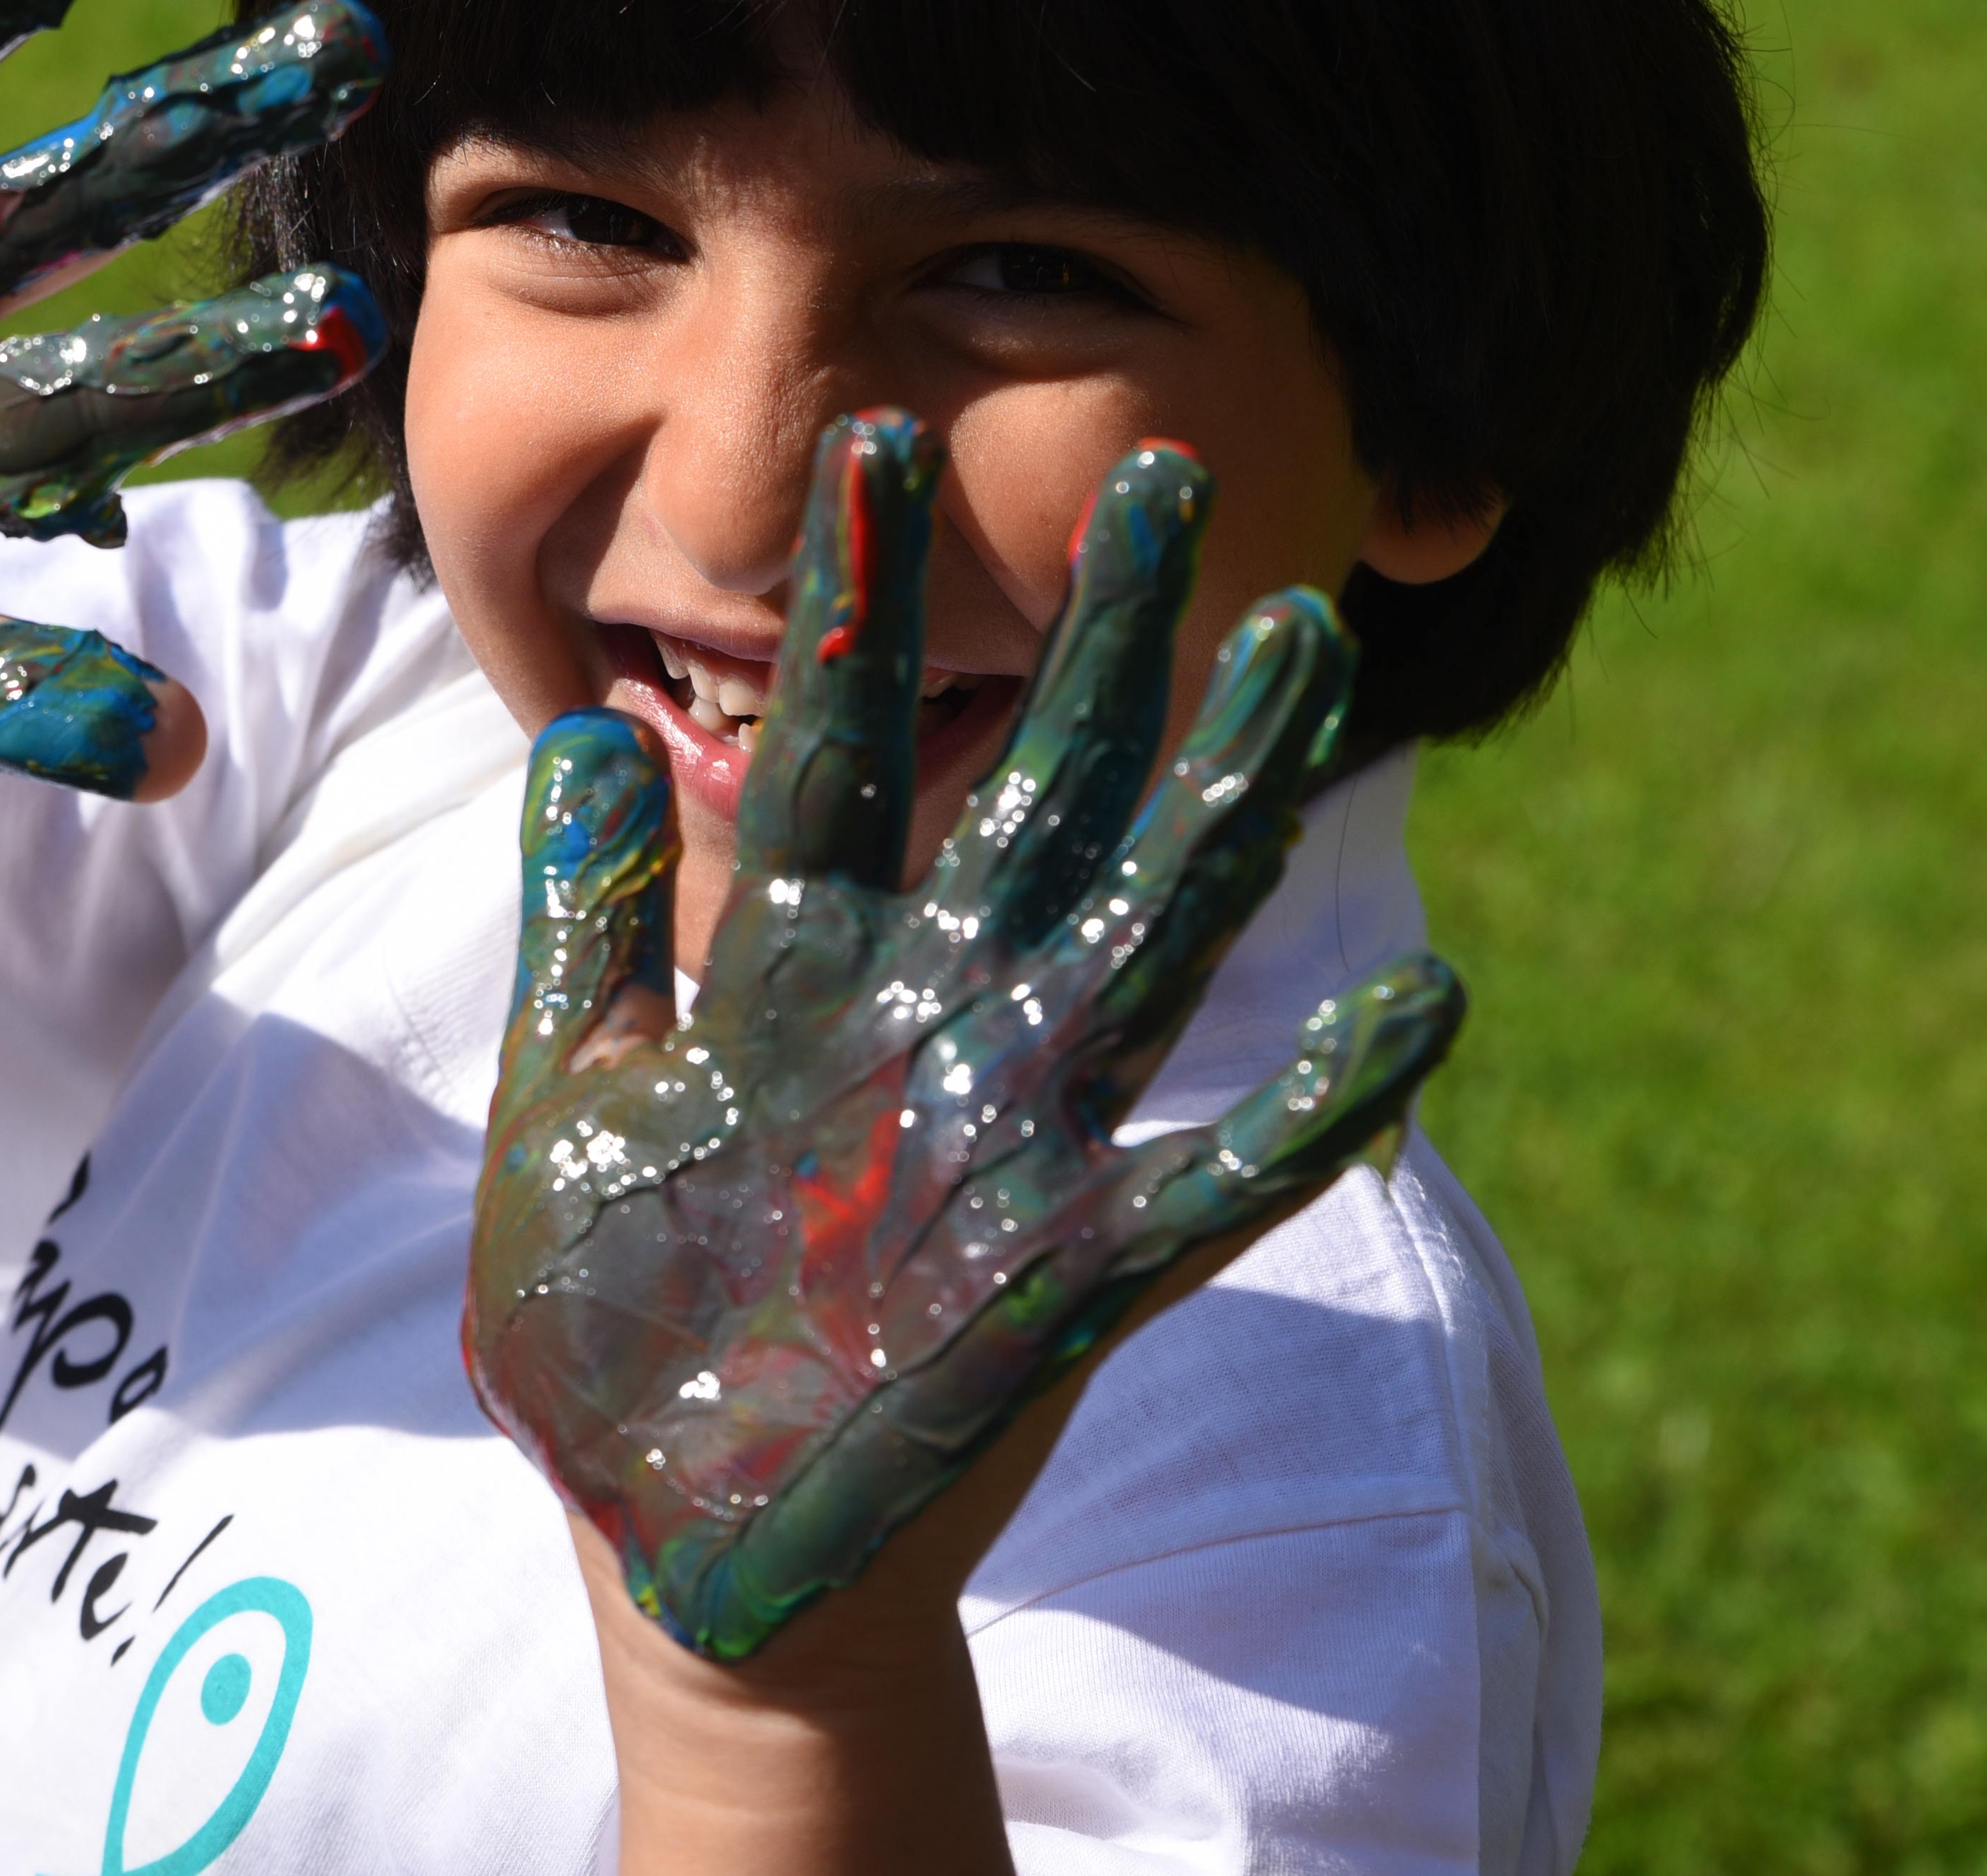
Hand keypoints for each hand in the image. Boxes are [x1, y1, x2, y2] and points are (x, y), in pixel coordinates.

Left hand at [463, 411, 1468, 1659]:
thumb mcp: (563, 1105)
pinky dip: (1313, 1106)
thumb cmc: (605, 1333)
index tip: (877, 433)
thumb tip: (569, 732)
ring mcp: (1010, 1140)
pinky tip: (1423, 1007)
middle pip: (1026, 794)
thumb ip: (582, 929)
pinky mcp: (1063, 1283)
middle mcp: (925, 1019)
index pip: (830, 744)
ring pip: (1143, 931)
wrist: (674, 1553)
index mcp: (791, 969)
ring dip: (1225, 794)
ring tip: (1307, 644)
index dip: (856, 597)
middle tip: (1155, 473)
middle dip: (1092, 643)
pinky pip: (1211, 1184)